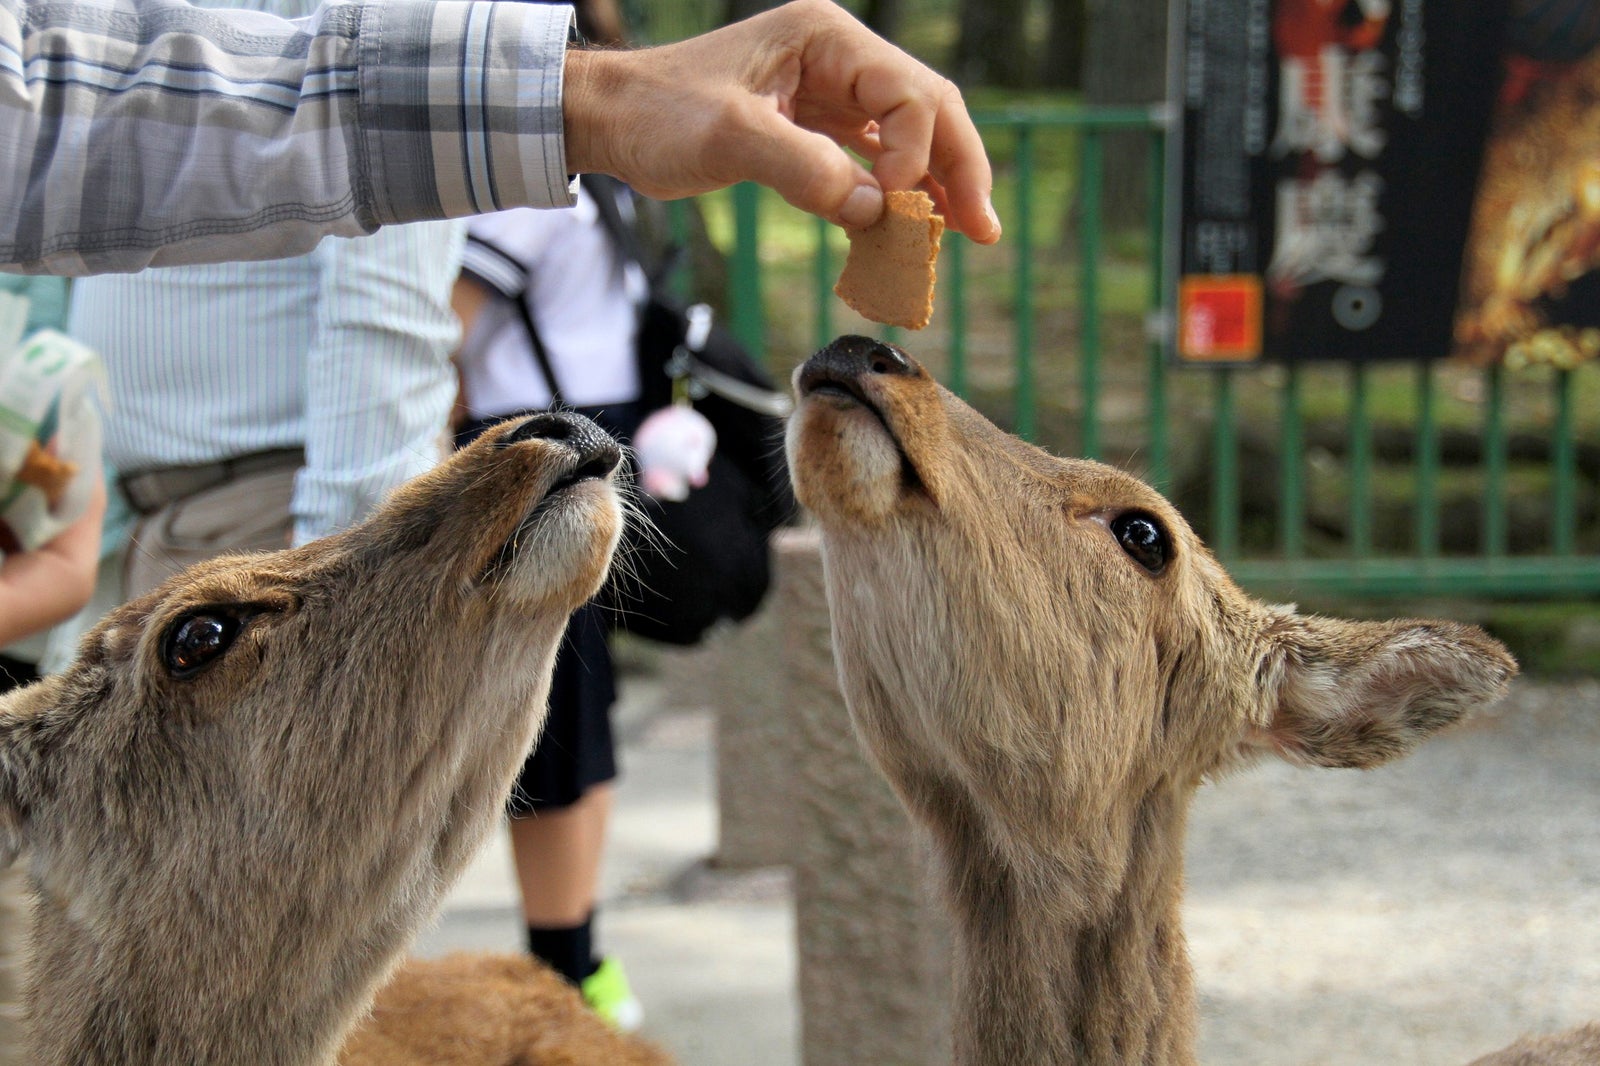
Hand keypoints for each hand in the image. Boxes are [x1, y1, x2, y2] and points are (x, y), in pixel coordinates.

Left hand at [563, 0, 999, 242]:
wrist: (610, 118)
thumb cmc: (658, 115)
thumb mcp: (729, 139)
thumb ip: (805, 170)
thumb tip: (875, 210)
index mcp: (825, 37)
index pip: (907, 91)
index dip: (917, 152)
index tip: (894, 205)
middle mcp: (836, 56)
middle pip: (927, 108)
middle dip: (958, 168)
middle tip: (984, 229)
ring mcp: (828, 90)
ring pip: (908, 134)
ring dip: (936, 183)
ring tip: (967, 234)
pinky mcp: (812, 125)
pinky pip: (873, 156)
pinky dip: (896, 192)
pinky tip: (914, 226)